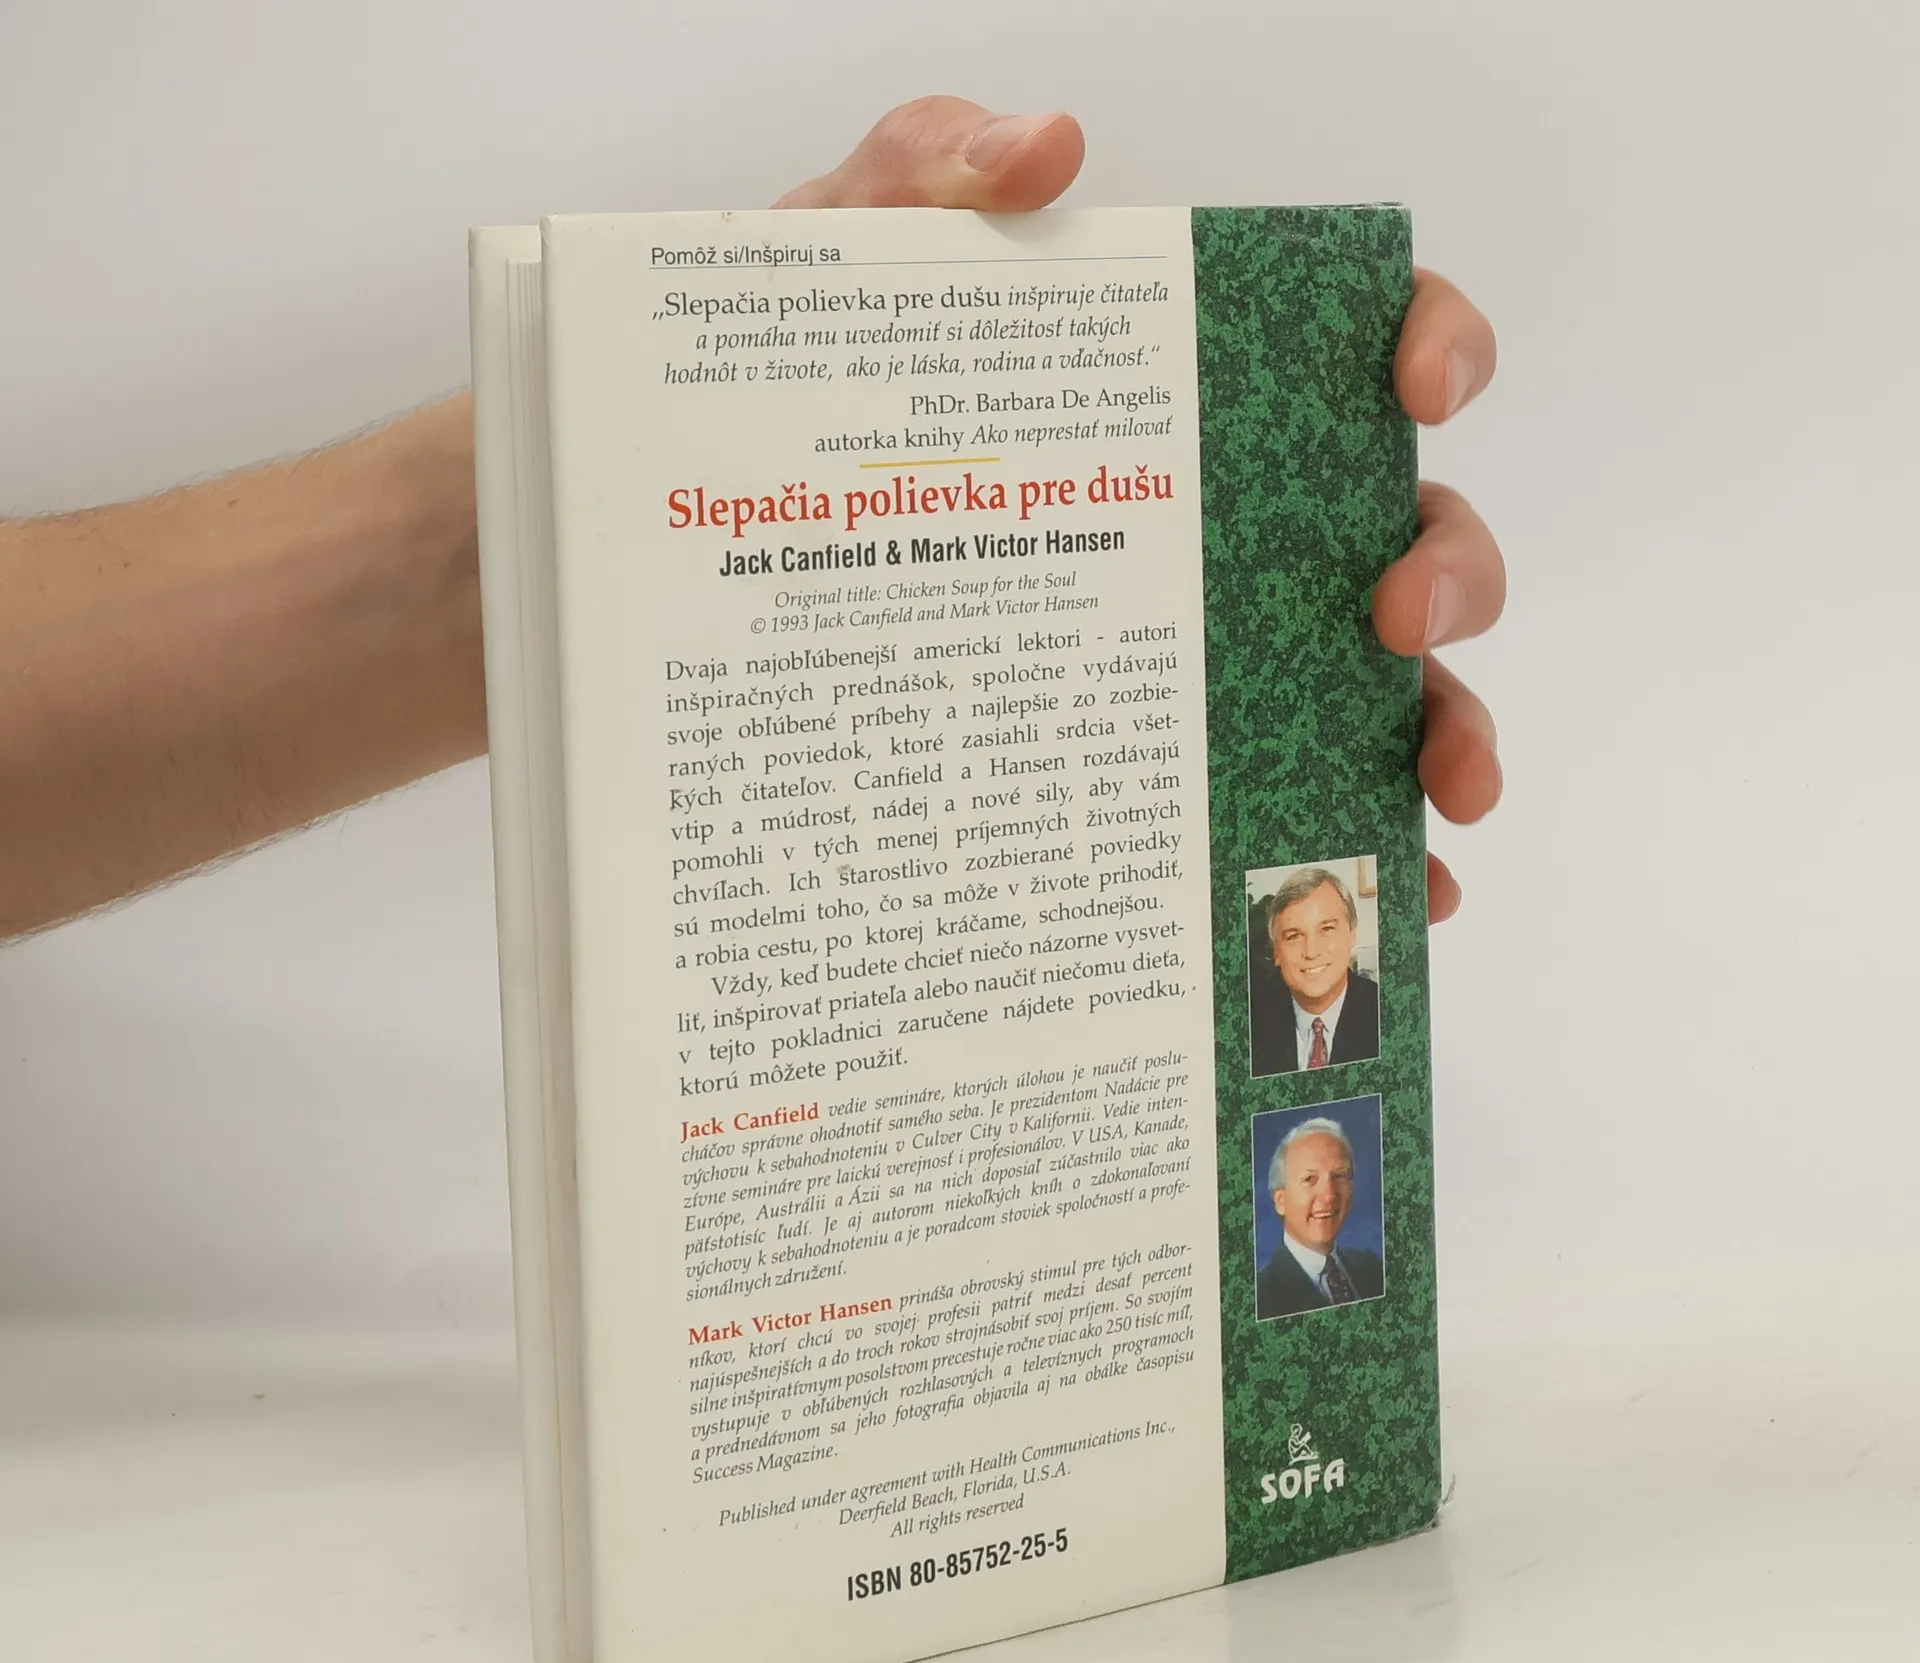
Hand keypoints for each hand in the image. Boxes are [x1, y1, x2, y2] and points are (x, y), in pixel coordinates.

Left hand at [778, 99, 1504, 924]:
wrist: (676, 565)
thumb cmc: (772, 419)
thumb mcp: (823, 283)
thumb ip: (918, 180)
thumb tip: (1046, 147)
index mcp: (1181, 396)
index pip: (1352, 344)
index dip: (1428, 341)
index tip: (1414, 383)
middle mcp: (1226, 528)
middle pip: (1405, 532)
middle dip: (1448, 571)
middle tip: (1393, 621)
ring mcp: (1204, 654)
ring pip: (1383, 690)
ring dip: (1443, 734)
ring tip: (1438, 798)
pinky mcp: (1156, 769)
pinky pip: (1290, 808)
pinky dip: (1358, 853)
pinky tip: (1390, 898)